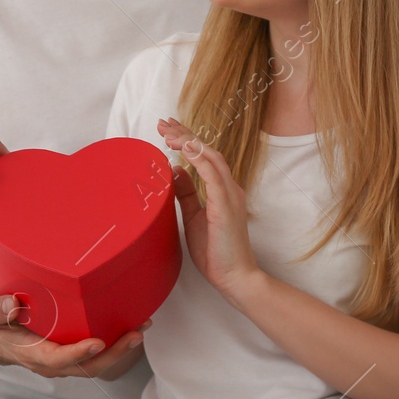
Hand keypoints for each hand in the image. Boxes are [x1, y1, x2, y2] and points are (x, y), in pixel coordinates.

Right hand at [0, 292, 150, 378]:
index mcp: (33, 356)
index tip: (98, 342)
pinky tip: (134, 323)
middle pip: (88, 367)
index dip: (79, 354)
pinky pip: (99, 353)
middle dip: (114, 354)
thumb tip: (12, 303)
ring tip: (142, 327)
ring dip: (122, 348)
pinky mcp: (74, 352)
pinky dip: (117, 341)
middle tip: (135, 335)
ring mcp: (66, 360)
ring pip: (98, 362)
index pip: (58, 359)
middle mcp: (53, 363)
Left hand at [157, 118, 261, 299]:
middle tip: (163, 122)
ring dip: (189, 142)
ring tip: (168, 132)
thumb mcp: (195, 216)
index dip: (187, 141)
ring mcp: (230, 194)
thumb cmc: (216, 251)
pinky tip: (183, 149)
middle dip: (185, 134)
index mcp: (222, 190)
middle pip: (207, 151)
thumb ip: (187, 193)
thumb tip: (175, 170)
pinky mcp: (226, 205)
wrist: (234, 276)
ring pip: (211, 157)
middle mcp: (229, 187)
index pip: (204, 157)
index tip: (168, 129)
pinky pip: (212, 174)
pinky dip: (197, 159)